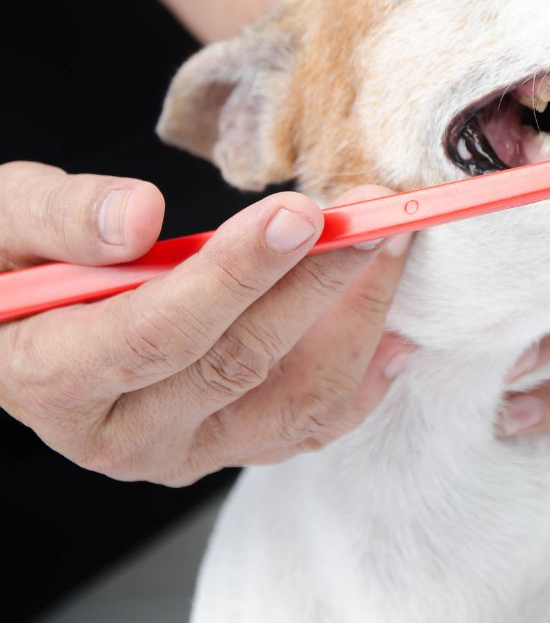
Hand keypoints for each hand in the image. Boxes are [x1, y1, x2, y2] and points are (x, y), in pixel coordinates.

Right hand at [0, 162, 413, 485]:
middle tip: (374, 213)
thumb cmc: (10, 270)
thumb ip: (57, 217)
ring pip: (292, 403)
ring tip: (394, 247)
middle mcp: (126, 435)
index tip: (301, 215)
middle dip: (319, 281)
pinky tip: (396, 331)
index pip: (159, 332)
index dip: (235, 274)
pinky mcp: (230, 446)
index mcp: (56, 378)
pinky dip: (362, 380)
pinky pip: (310, 426)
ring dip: (356, 322)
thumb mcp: (1, 222)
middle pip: (241, 362)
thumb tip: (139, 218)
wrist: (21, 332)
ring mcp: (186, 450)